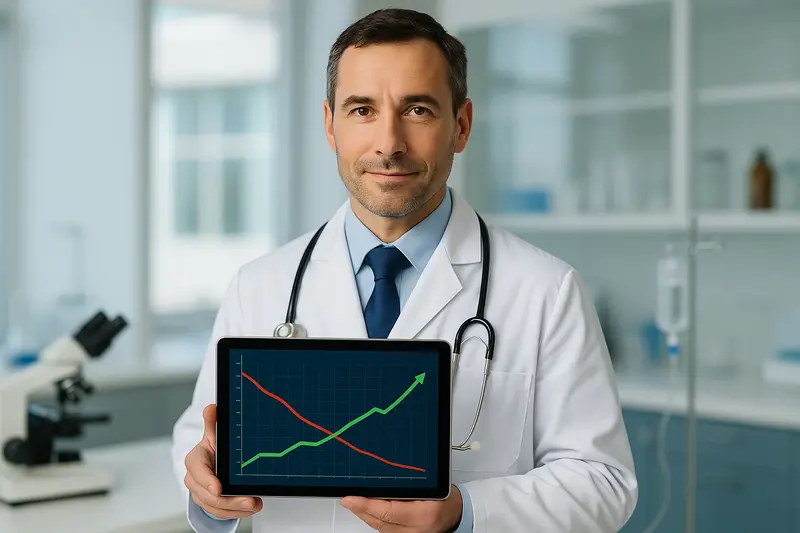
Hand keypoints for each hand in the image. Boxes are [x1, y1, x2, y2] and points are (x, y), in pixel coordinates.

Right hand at [183, 404, 262, 519]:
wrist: (209, 462)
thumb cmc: (212, 448)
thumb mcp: (213, 434)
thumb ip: (212, 422)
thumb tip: (212, 407)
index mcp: (195, 460)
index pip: (199, 471)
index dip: (208, 481)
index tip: (219, 488)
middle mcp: (194, 479)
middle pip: (209, 494)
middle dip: (230, 500)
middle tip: (250, 500)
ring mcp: (200, 493)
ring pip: (215, 507)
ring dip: (236, 509)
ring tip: (255, 504)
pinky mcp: (208, 503)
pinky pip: (220, 513)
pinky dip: (236, 512)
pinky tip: (250, 508)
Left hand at [340, 485, 462, 531]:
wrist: (458, 514)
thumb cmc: (445, 497)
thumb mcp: (430, 487)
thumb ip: (407, 486)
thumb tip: (379, 482)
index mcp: (423, 514)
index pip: (387, 511)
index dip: (366, 505)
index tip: (350, 498)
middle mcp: (416, 530)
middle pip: (380, 522)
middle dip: (361, 509)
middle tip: (347, 499)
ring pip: (380, 529)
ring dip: (366, 516)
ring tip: (354, 503)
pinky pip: (386, 532)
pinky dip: (375, 522)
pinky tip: (368, 513)